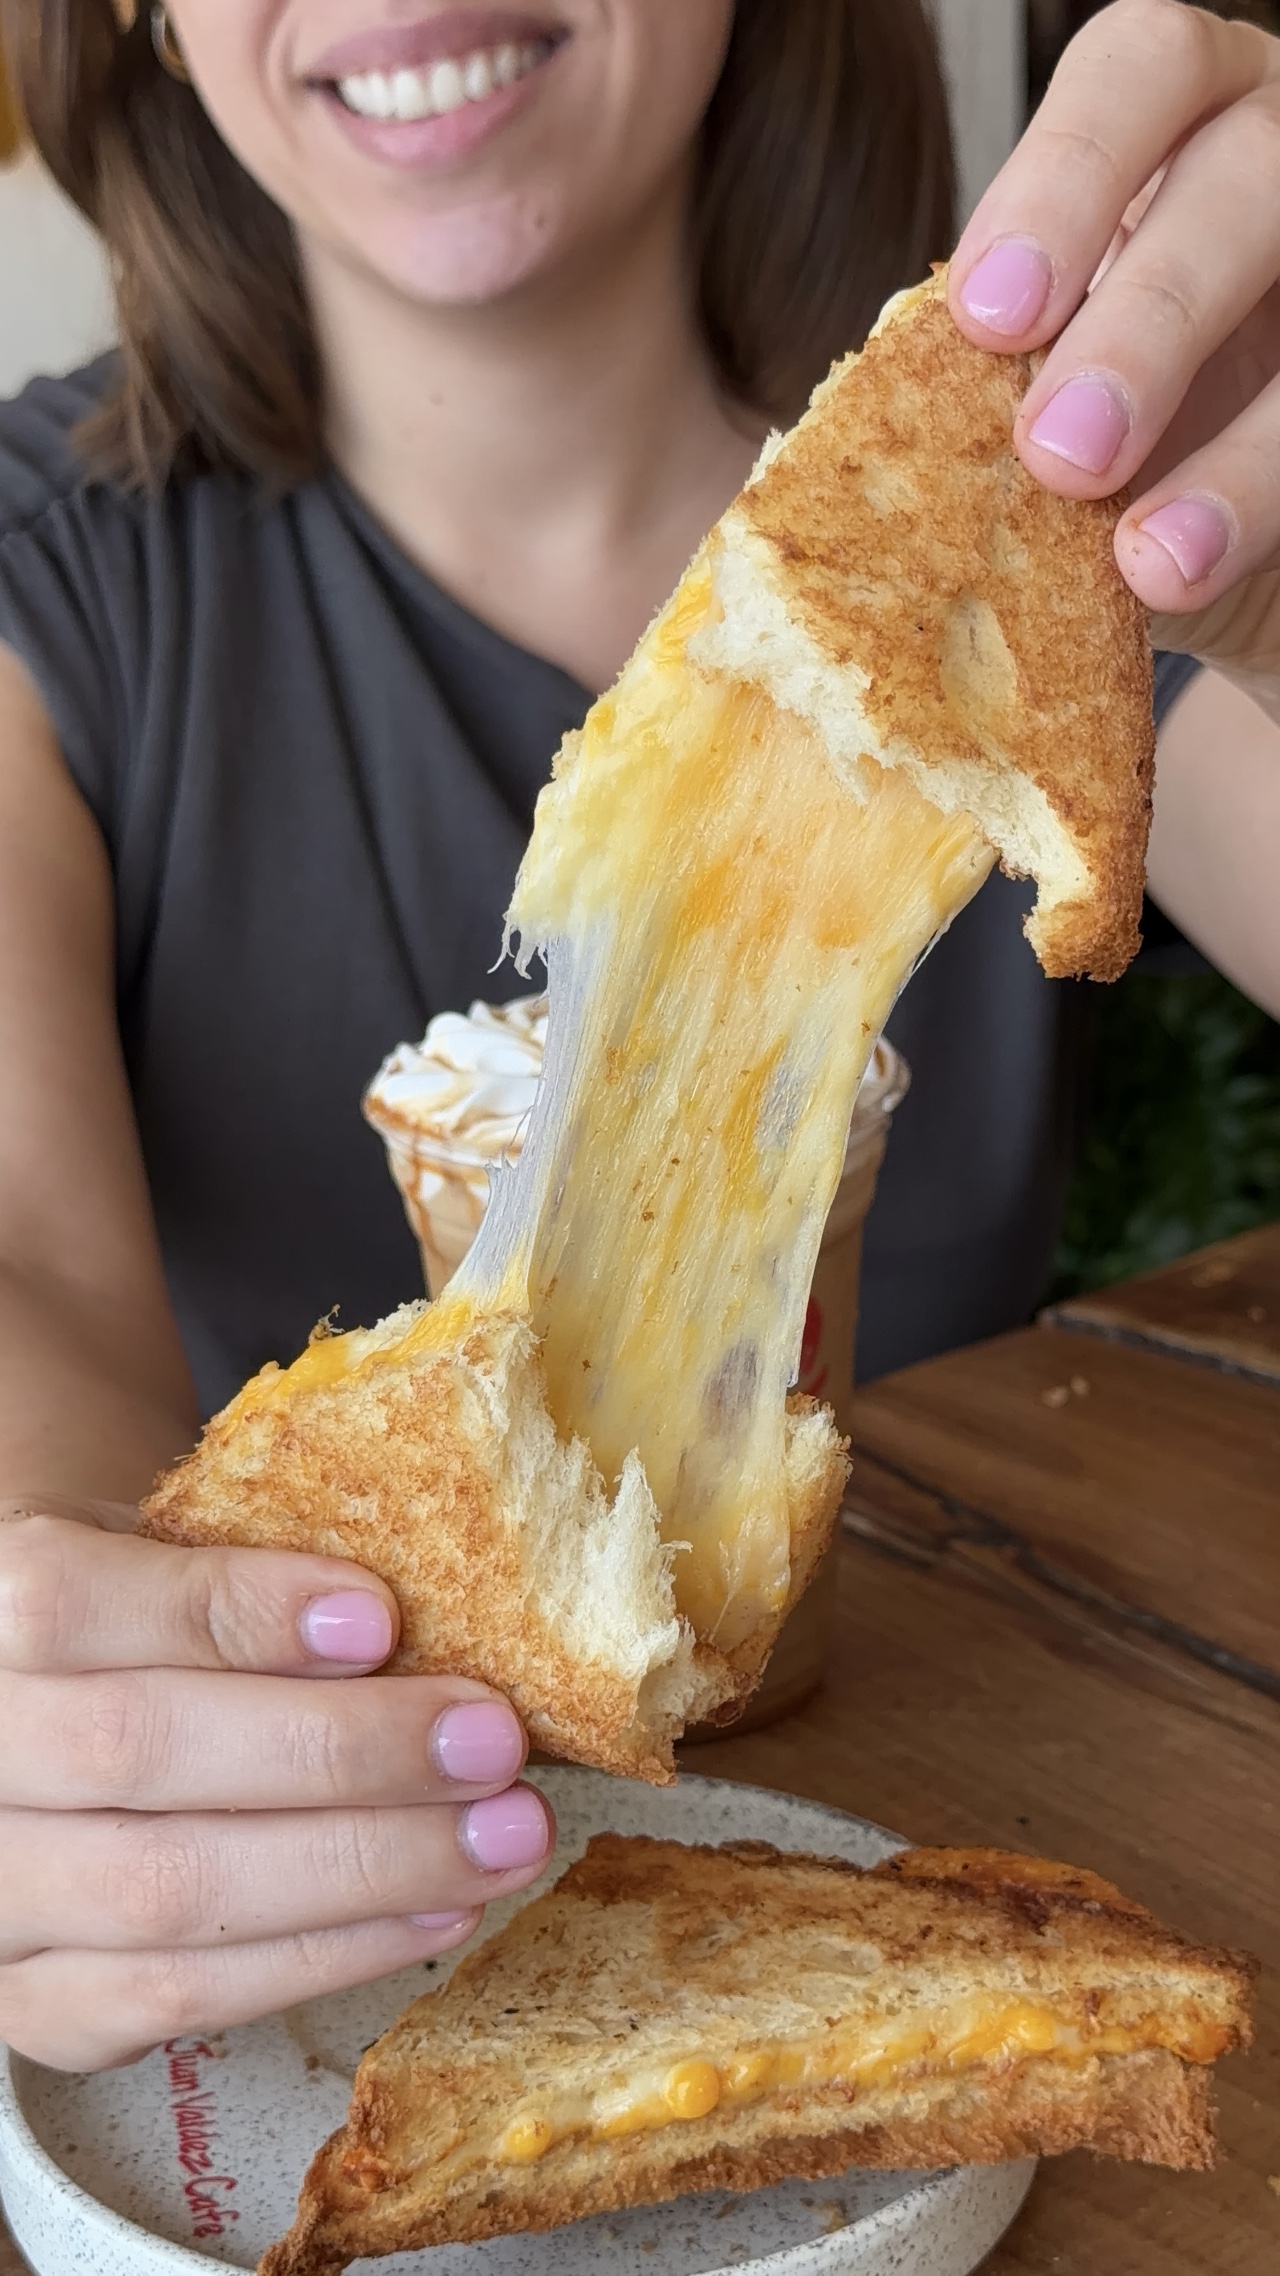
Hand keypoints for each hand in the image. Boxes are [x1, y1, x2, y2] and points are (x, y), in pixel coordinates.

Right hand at [0, 1506, 554, 2070]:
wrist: (51, 1708)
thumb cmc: (142, 1611)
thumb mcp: (169, 1544)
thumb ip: (253, 1565)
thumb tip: (426, 1613)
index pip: (78, 1604)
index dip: (234, 1612)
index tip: (380, 1616)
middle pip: (139, 1752)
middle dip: (341, 1750)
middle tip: (489, 1740)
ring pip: (168, 1890)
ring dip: (364, 1866)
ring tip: (499, 1834)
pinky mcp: (35, 2004)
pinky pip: (180, 1999)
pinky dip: (328, 1954)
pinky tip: (435, 1908)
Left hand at [949, 0, 1279, 696]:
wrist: (1207, 552)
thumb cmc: (1100, 448)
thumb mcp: (1020, 398)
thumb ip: (967, 390)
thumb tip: (842, 468)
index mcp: (1177, 129)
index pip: (1138, 73)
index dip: (1065, 178)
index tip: (985, 316)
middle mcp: (1274, 168)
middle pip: (1247, 172)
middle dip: (1147, 318)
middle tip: (1056, 452)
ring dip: (1236, 442)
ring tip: (1143, 557)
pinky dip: (1259, 503)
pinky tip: (1188, 570)